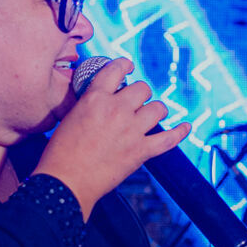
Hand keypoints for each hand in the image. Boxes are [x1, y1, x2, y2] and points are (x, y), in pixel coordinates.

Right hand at [35, 60, 190, 218]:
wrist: (66, 181)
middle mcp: (117, 109)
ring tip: (152, 115)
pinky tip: (186, 127)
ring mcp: (132, 130)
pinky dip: (180, 132)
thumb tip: (99, 100)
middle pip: (142, 89)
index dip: (125, 66)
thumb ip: (88, 105)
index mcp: (95, 98)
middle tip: (137, 102)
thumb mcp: (69, 117)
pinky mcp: (141, 151)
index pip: (116, 70)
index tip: (129, 68)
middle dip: (141, 94)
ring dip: (156, 110)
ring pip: (158, 108)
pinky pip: (169, 138)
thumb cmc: (60, 153)